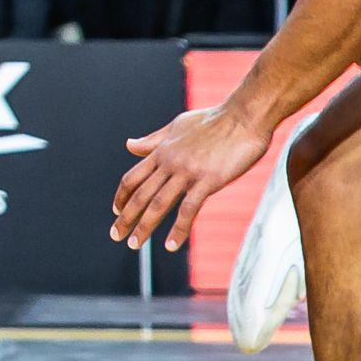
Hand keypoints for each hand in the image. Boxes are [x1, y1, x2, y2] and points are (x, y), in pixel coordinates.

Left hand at [112, 101, 272, 251]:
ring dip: (144, 226)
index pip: (133, 177)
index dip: (121, 196)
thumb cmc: (214, 120)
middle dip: (125, 218)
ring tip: (134, 244)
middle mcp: (170, 162)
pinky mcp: (208, 180)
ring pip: (158, 204)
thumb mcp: (177, 126)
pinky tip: (171, 245)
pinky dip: (178, 229)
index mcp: (162, 151)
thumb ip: (153, 140)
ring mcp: (188, 172)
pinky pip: (188, 210)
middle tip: (116, 235)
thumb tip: (129, 145)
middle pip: (140, 194)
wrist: (245, 116)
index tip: (116, 211)